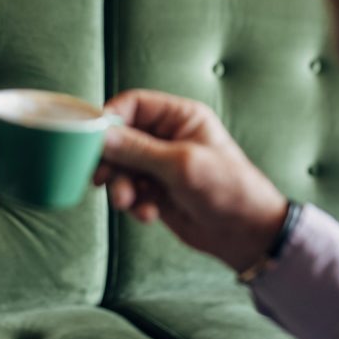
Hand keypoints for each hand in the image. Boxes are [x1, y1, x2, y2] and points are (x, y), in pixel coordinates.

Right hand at [94, 89, 287, 271]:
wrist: (246, 234)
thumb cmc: (228, 189)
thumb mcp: (180, 165)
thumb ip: (137, 150)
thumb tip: (101, 135)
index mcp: (179, 118)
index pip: (133, 105)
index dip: (110, 119)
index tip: (92, 140)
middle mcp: (167, 138)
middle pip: (120, 138)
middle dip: (112, 161)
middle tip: (103, 179)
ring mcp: (160, 166)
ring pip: (121, 168)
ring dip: (120, 187)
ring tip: (128, 203)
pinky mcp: (155, 192)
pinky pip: (129, 191)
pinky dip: (133, 204)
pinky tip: (149, 214)